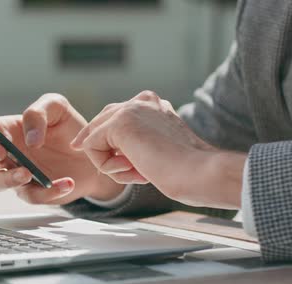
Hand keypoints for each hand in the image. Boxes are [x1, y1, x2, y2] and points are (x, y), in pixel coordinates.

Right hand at [0, 94, 123, 204]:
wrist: (91, 153)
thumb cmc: (68, 128)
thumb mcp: (57, 108)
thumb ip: (38, 113)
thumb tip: (29, 138)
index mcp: (6, 129)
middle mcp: (6, 153)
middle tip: (2, 149)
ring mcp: (16, 174)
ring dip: (7, 179)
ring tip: (27, 173)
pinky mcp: (33, 192)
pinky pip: (32, 196)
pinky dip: (48, 192)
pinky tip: (66, 182)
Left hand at [71, 91, 245, 208]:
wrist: (199, 172)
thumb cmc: (186, 170)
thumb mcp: (160, 149)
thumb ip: (139, 142)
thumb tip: (117, 150)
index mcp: (153, 103)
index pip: (114, 117)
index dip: (102, 139)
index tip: (92, 154)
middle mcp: (140, 101)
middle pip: (100, 123)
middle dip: (101, 151)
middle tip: (127, 173)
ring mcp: (129, 110)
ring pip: (95, 139)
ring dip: (111, 165)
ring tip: (140, 175)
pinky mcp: (119, 124)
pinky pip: (91, 148)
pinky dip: (107, 167)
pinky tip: (135, 172)